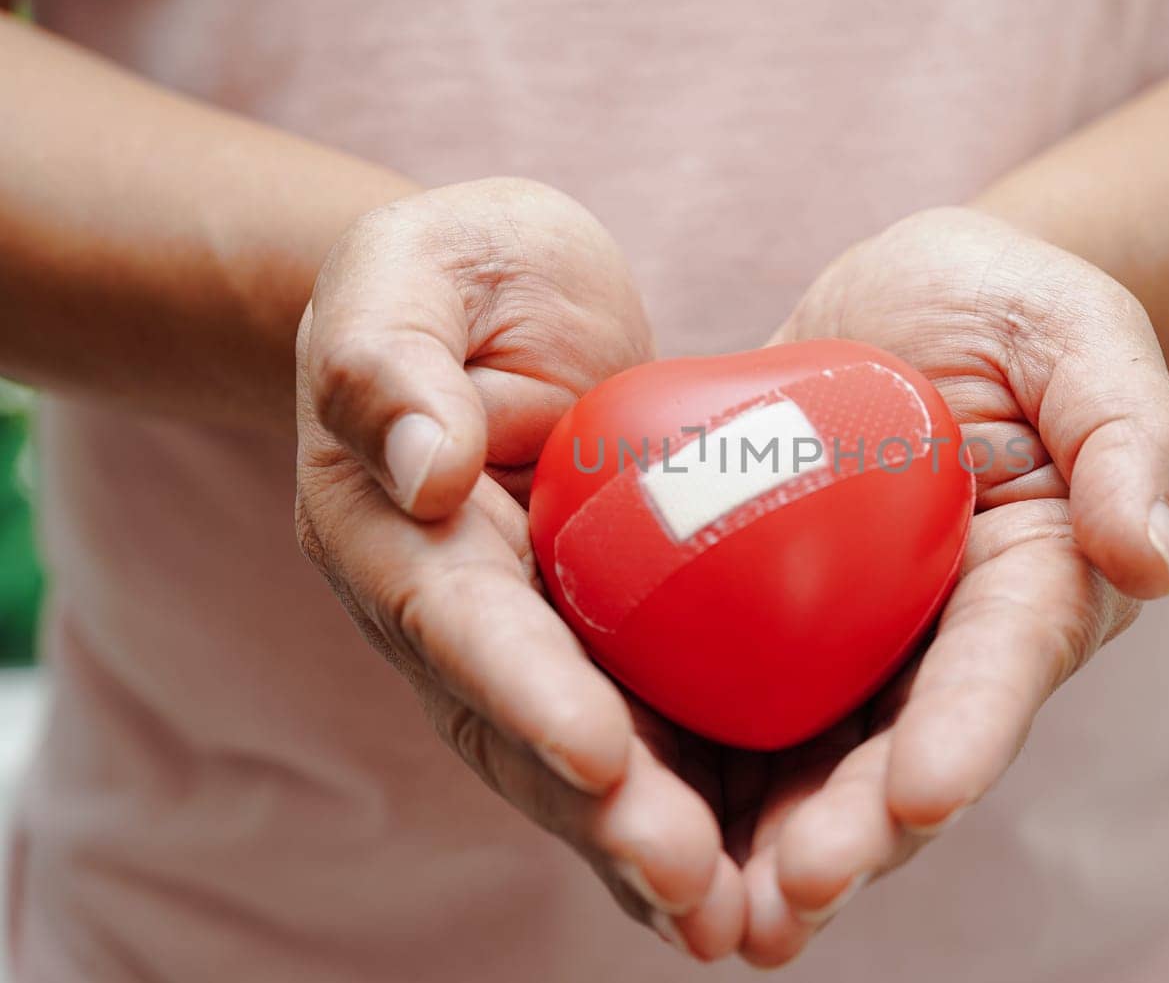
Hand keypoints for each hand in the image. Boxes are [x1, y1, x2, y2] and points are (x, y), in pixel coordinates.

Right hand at [293, 178, 743, 958]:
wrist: (498, 307)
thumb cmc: (454, 272)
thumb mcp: (413, 269)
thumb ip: (393, 357)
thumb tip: (418, 466)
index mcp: (393, 530)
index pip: (460, 620)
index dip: (523, 688)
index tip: (596, 751)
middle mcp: (453, 612)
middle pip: (521, 732)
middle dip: (605, 812)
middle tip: (692, 882)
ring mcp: (530, 640)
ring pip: (583, 765)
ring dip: (653, 846)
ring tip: (739, 917)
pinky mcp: (602, 643)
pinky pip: (644, 737)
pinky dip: (694, 808)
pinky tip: (759, 874)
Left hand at [736, 207, 1168, 963]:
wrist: (914, 302)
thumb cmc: (1013, 308)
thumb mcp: (1082, 337)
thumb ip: (1127, 434)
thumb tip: (1148, 562)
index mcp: (1034, 582)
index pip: (1004, 665)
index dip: (964, 734)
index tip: (919, 797)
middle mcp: (944, 639)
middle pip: (899, 750)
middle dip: (850, 830)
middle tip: (787, 895)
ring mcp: (855, 642)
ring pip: (813, 760)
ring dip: (764, 843)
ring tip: (708, 915)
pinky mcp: (770, 622)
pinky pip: (727, 701)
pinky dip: (689, 770)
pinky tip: (631, 822)